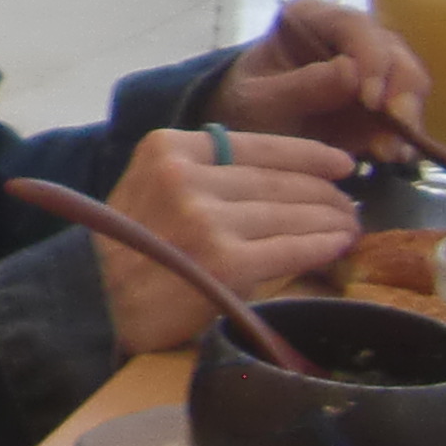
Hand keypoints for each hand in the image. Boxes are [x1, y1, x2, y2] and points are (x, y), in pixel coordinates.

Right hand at [90, 124, 364, 352]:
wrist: (95, 303)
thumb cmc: (130, 247)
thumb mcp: (153, 186)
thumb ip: (204, 172)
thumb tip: (286, 177)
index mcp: (168, 148)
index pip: (257, 143)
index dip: (308, 154)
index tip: (341, 164)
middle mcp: (186, 176)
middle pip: (279, 179)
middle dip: (325, 193)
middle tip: (351, 206)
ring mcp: (206, 219)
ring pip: (292, 212)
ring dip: (332, 220)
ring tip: (350, 226)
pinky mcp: (226, 261)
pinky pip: (291, 248)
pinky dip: (322, 246)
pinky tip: (339, 245)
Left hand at [216, 0, 428, 158]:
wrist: (249, 128)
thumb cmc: (246, 104)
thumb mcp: (258, 101)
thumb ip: (300, 88)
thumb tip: (352, 72)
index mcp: (311, 16)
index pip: (354, 25)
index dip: (371, 59)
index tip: (370, 99)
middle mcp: (349, 32)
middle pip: (392, 51)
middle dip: (400, 91)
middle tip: (394, 128)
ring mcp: (371, 63)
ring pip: (409, 80)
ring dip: (405, 117)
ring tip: (388, 151)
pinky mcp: (383, 98)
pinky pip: (405, 112)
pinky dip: (404, 136)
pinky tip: (395, 157)